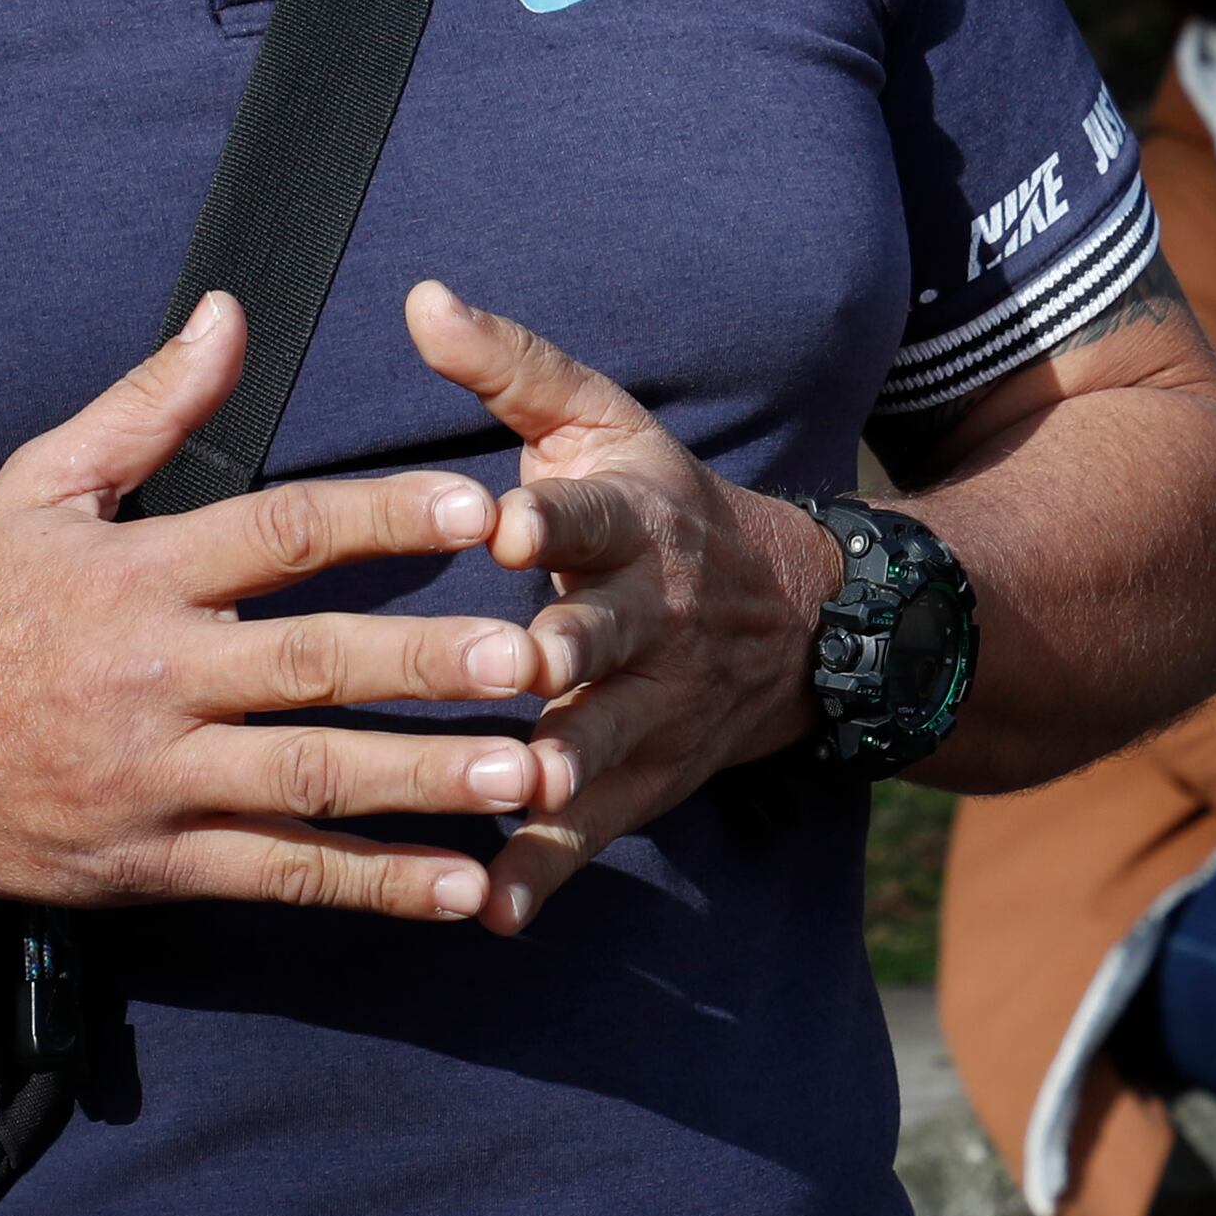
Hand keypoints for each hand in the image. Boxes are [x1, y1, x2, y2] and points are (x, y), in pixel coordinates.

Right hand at [0, 294, 546, 921]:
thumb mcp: (35, 488)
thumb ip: (146, 407)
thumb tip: (232, 311)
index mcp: (132, 576)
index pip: (279, 536)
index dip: (382, 515)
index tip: (479, 504)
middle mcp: (150, 680)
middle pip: (310, 666)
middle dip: (427, 662)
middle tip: (534, 653)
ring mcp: (155, 781)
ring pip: (308, 782)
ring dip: (424, 781)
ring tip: (524, 772)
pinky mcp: (156, 865)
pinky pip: (279, 875)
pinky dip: (373, 887)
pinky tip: (461, 887)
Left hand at [414, 282, 843, 935]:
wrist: (794, 619)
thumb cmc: (657, 504)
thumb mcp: (602, 424)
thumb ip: (510, 368)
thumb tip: (420, 298)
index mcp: (632, 520)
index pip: (594, 515)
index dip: (553, 518)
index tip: (506, 523)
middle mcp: (650, 616)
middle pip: (604, 634)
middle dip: (565, 650)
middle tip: (523, 666)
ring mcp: (653, 707)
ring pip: (604, 740)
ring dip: (562, 768)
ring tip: (518, 794)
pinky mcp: (646, 782)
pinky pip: (594, 834)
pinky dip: (548, 876)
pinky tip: (495, 916)